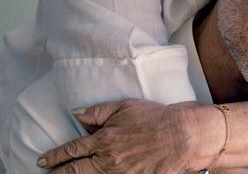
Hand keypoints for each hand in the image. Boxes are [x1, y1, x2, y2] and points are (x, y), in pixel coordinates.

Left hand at [37, 98, 219, 173]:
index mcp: (104, 139)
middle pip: (74, 171)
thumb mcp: (125, 107)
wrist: (179, 135)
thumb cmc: (153, 118)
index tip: (41, 160)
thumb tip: (76, 114)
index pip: (72, 149)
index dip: (55, 156)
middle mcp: (107, 160)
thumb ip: (99, 111)